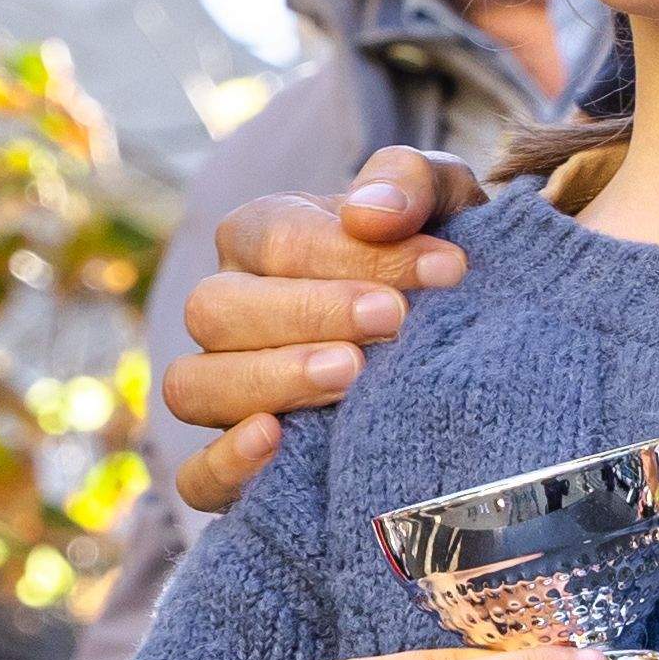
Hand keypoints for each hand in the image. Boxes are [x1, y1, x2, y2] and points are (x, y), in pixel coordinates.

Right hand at [164, 147, 486, 512]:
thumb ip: (412, 183)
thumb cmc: (439, 256)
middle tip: (395, 321)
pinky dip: (224, 465)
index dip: (354, 253)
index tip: (446, 268)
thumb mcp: (442, 202)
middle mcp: (226, 310)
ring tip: (354, 375)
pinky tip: (277, 442)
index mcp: (261, 236)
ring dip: (271, 379)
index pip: (275, 237)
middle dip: (309, 313)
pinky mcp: (236, 465)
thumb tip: (371, 211)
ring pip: (194, 385)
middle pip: (218, 309)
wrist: (464, 332)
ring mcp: (222, 389)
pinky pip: (197, 477)